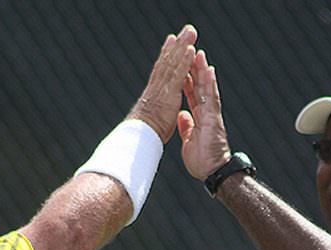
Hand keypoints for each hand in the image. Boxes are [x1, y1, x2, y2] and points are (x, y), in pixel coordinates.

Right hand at [127, 25, 197, 142]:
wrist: (139, 138)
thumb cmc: (143, 133)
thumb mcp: (150, 120)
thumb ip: (154, 112)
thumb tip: (152, 114)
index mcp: (155, 94)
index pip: (163, 72)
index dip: (168, 56)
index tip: (172, 42)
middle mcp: (158, 87)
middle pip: (168, 61)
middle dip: (177, 44)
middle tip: (186, 30)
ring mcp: (163, 89)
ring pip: (174, 63)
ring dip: (183, 46)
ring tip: (191, 32)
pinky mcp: (169, 94)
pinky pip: (179, 74)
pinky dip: (185, 61)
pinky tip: (191, 50)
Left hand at [178, 50, 230, 179]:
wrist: (213, 173)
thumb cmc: (202, 161)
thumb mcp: (188, 141)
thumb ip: (187, 127)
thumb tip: (182, 116)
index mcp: (199, 118)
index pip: (192, 95)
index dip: (188, 81)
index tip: (183, 67)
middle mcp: (207, 114)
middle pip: (200, 88)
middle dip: (195, 70)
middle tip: (191, 52)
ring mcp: (211, 115)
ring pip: (207, 89)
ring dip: (203, 71)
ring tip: (199, 54)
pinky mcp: (214, 119)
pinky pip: (211, 98)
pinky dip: (210, 84)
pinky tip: (208, 70)